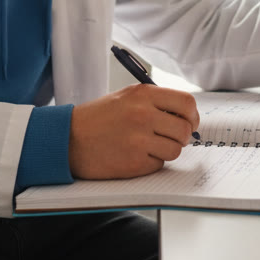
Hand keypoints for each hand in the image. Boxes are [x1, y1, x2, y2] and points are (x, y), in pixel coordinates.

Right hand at [69, 85, 200, 178]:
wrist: (67, 139)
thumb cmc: (97, 119)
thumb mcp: (126, 97)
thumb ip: (155, 102)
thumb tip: (185, 116)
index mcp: (143, 95)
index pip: (187, 103)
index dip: (192, 116)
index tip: (190, 122)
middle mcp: (143, 115)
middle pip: (185, 129)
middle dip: (181, 136)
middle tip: (169, 138)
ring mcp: (139, 140)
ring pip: (175, 149)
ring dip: (166, 150)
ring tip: (148, 146)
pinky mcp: (134, 162)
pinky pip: (159, 164)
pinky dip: (151, 162)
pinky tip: (134, 155)